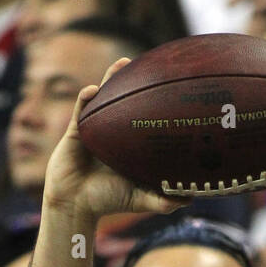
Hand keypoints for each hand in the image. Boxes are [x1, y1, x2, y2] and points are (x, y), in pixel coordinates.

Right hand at [42, 61, 183, 220]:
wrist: (75, 203)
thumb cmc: (107, 200)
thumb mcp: (139, 200)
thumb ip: (162, 201)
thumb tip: (190, 200)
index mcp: (129, 142)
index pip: (144, 116)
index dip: (156, 103)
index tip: (174, 89)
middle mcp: (113, 130)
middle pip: (126, 101)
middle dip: (136, 82)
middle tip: (152, 66)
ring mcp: (95, 127)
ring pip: (104, 98)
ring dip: (111, 78)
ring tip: (122, 63)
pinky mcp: (77, 130)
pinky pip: (80, 110)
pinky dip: (85, 98)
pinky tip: (91, 90)